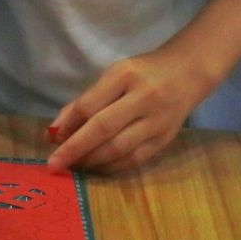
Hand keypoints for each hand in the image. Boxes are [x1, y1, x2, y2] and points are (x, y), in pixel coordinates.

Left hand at [45, 47, 217, 173]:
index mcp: (125, 75)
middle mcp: (143, 97)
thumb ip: (87, 100)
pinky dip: (112, 167)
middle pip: (103, 128)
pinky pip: (134, 159)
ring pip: (118, 148)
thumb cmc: (144, 72)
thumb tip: (57, 130)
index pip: (90, 104)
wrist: (188, 72)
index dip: (68, 125)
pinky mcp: (165, 139)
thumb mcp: (114, 75)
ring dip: (91, 161)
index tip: (52, 139)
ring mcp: (157, 121)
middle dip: (75, 149)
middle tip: (55, 164)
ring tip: (74, 166)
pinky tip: (97, 168)